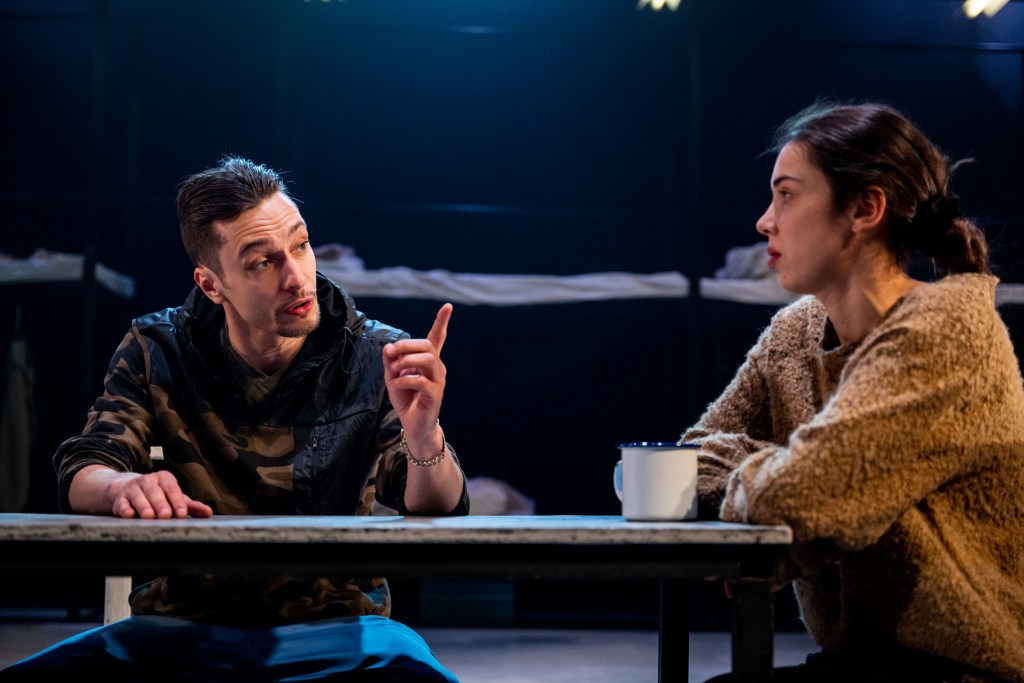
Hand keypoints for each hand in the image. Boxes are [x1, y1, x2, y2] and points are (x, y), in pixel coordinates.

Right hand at [110, 471, 213, 518]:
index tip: (181, 513)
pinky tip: (128, 514)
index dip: (177, 501)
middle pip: (155, 492)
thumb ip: (190, 506)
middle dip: (160, 504)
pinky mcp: (119, 498)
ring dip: (143, 506)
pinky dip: (124, 508)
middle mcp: (148, 481)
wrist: (127, 489)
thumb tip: (208, 512)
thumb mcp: (174, 498)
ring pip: (138, 497)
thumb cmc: (157, 495)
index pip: (172, 488)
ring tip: (148, 516)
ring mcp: (132, 489)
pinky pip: (121, 503)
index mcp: (164, 478)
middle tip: (165, 515)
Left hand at [382, 303, 451, 445]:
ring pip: (426, 359)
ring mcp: (438, 380)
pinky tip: (398, 384)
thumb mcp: (392, 376)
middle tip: (390, 353)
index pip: (437, 337)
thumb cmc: (406, 398)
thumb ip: (391, 361)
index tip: (448, 306)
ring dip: (406, 361)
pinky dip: (405, 380)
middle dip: (406, 345)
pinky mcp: (435, 394)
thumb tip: (388, 347)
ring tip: (396, 371)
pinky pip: (420, 380)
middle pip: (426, 345)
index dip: (442, 321)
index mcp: (428, 360)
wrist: (413, 425)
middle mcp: (437, 367)